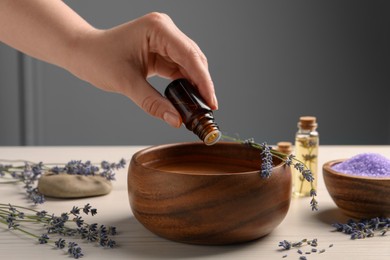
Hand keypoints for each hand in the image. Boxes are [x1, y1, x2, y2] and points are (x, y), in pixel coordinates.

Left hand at [66, 12, 217, 126]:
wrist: (82, 53)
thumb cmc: (98, 59)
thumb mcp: (126, 83)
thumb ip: (153, 103)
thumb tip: (176, 120)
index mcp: (158, 29)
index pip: (189, 56)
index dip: (203, 81)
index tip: (211, 102)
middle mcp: (165, 31)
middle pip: (194, 59)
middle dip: (203, 84)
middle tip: (209, 109)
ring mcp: (164, 40)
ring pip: (190, 64)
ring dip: (196, 85)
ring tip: (201, 107)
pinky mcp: (162, 51)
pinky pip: (180, 68)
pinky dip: (186, 84)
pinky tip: (190, 98)